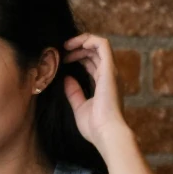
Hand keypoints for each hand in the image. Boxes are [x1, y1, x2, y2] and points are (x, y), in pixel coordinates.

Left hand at [62, 33, 128, 147]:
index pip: (93, 63)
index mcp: (104, 85)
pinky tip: (74, 45)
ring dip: (81, 42)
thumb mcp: (79, 107)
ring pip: (99, 45)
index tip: (62, 59)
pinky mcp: (109, 69)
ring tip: (65, 46)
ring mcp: (111, 71)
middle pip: (95, 53)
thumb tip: (67, 78)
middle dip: (77, 49)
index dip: (78, 57)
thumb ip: (74, 92)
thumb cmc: (95, 126)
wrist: (106, 134)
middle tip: (61, 51)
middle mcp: (110, 76)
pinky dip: (89, 40)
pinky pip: (102, 45)